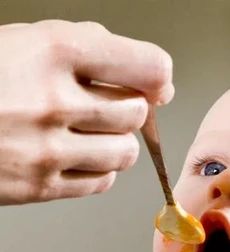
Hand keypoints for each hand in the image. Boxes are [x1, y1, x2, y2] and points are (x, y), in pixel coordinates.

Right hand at [0, 20, 173, 204]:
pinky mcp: (41, 187)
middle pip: (136, 114)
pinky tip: (76, 154)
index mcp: (52, 51)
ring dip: (116, 141)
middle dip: (130, 109)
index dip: (157, 75)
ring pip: (126, 153)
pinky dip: (100, 170)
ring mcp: (47, 149)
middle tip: (107, 104)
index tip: (157, 82)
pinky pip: (103, 183)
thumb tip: (156, 77)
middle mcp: (53, 101)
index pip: (146, 66)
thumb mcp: (24, 40)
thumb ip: (90, 49)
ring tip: (88, 130)